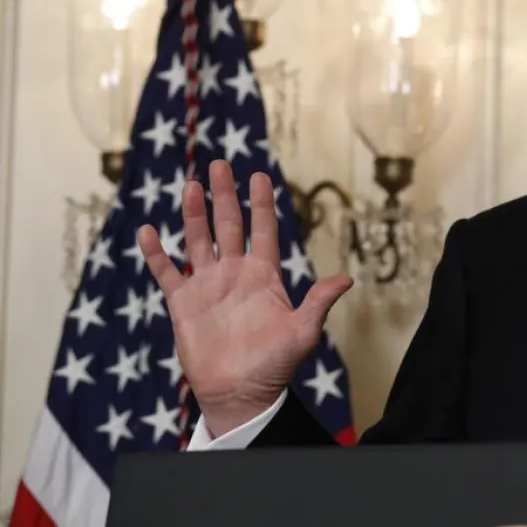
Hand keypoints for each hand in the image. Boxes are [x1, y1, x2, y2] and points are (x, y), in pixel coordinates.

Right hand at [138, 159, 353, 437]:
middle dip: (225, 196)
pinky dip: (157, 253)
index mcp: (265, 275)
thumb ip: (319, 303)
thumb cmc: (276, 364)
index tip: (258, 175)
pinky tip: (148, 231)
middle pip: (229, 225)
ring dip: (194, 215)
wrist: (241, 393)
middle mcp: (235, 273)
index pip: (263, 230)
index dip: (261, 203)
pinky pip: (167, 273)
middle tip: (219, 165)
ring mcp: (208, 285)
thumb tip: (347, 279)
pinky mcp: (183, 304)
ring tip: (191, 185)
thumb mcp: (303, 332)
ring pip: (198, 240)